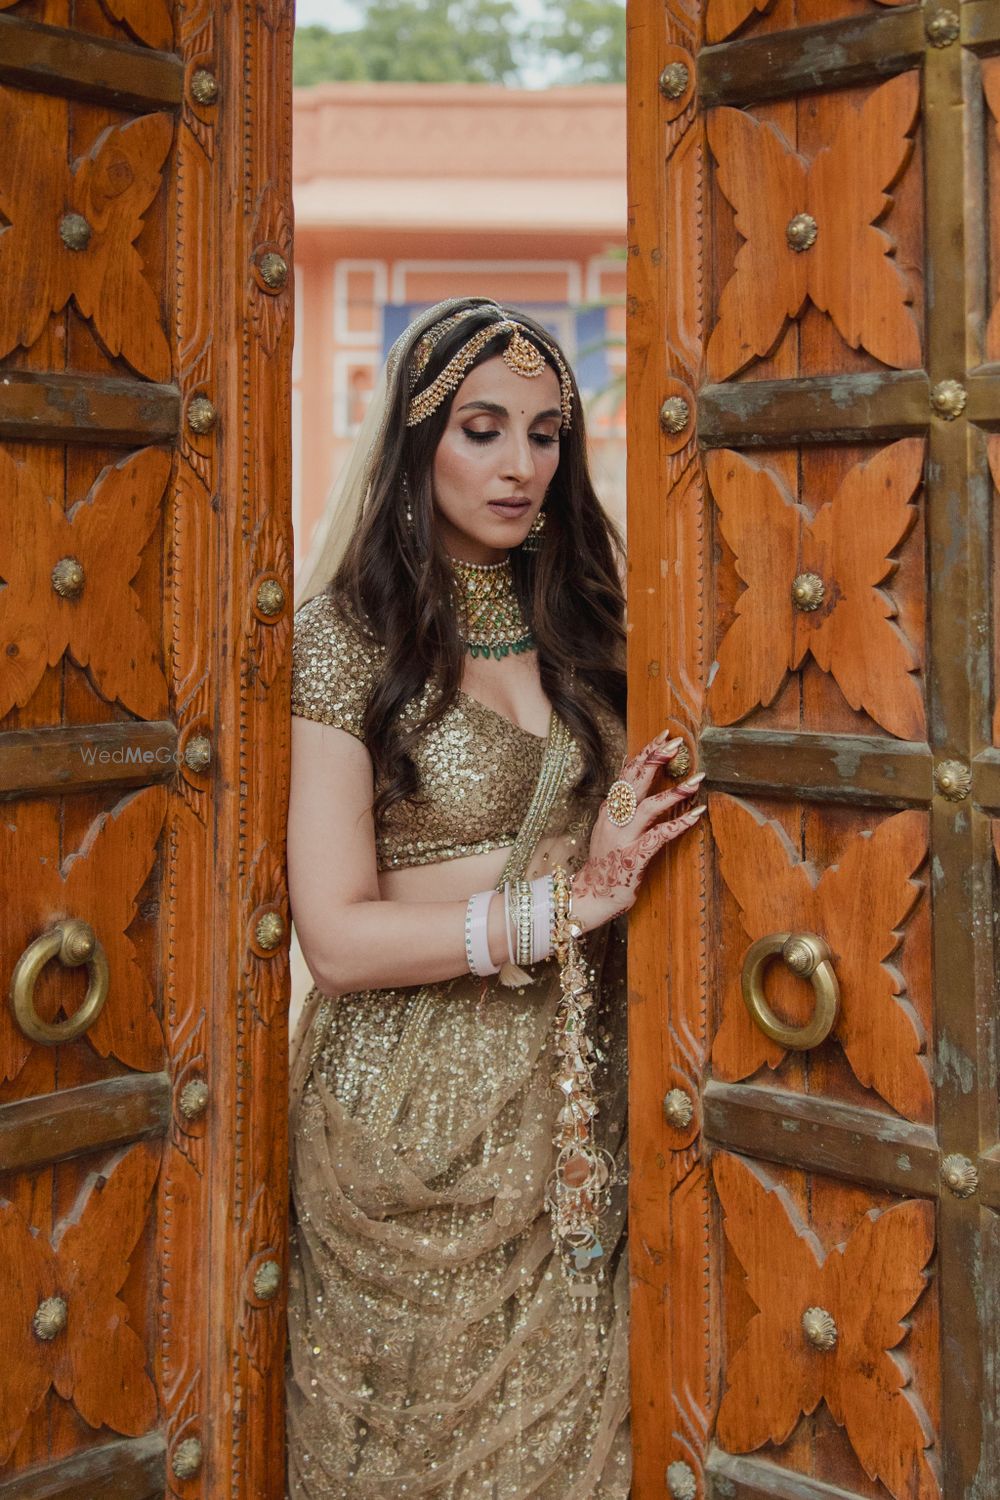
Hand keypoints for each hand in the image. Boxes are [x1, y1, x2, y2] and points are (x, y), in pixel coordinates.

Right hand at [572, 728, 705, 931]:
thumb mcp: (608, 827)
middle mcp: (614, 819)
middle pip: (634, 783)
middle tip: (676, 744)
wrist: (591, 896)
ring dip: (673, 793)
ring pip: (647, 808)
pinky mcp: (633, 858)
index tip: (663, 735)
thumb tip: (629, 780)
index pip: (627, 773)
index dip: (645, 753)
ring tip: (696, 780)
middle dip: (655, 761)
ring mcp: (623, 838)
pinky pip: (658, 837)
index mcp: (609, 809)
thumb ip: (619, 805)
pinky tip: (696, 814)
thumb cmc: (606, 862)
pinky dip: (678, 824)